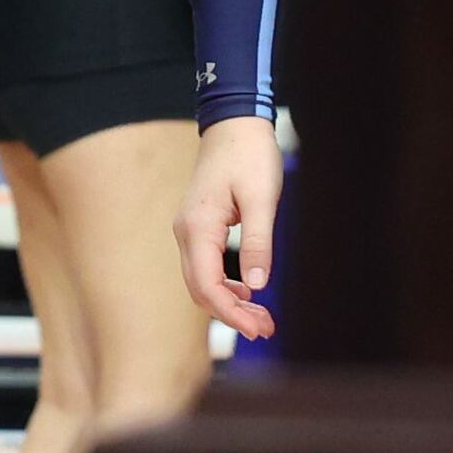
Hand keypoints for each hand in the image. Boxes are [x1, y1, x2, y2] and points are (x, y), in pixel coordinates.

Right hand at [179, 115, 285, 341]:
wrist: (234, 123)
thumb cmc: (249, 155)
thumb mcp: (262, 199)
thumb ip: (257, 243)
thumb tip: (258, 286)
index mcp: (198, 227)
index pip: (207, 285)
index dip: (231, 314)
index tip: (258, 329)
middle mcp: (186, 232)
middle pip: (200, 289)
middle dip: (231, 315)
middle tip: (266, 328)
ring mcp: (189, 230)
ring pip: (201, 281)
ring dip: (228, 303)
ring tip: (262, 316)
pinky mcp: (198, 227)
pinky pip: (205, 267)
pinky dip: (224, 286)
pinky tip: (247, 293)